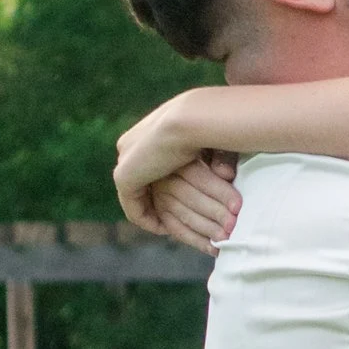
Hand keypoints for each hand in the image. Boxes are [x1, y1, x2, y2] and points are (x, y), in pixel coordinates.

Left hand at [114, 97, 239, 243]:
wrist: (193, 119)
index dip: (171, 190)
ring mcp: (125, 160)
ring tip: (177, 230)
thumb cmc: (213, 126)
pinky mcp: (124, 177)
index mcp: (148, 131)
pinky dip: (149, 221)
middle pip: (145, 185)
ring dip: (159, 215)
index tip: (188, 206)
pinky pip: (133, 208)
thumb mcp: (214, 143)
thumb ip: (214, 159)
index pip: (152, 168)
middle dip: (164, 206)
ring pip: (140, 197)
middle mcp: (132, 145)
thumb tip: (225, 175)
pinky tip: (165, 229)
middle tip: (182, 221)